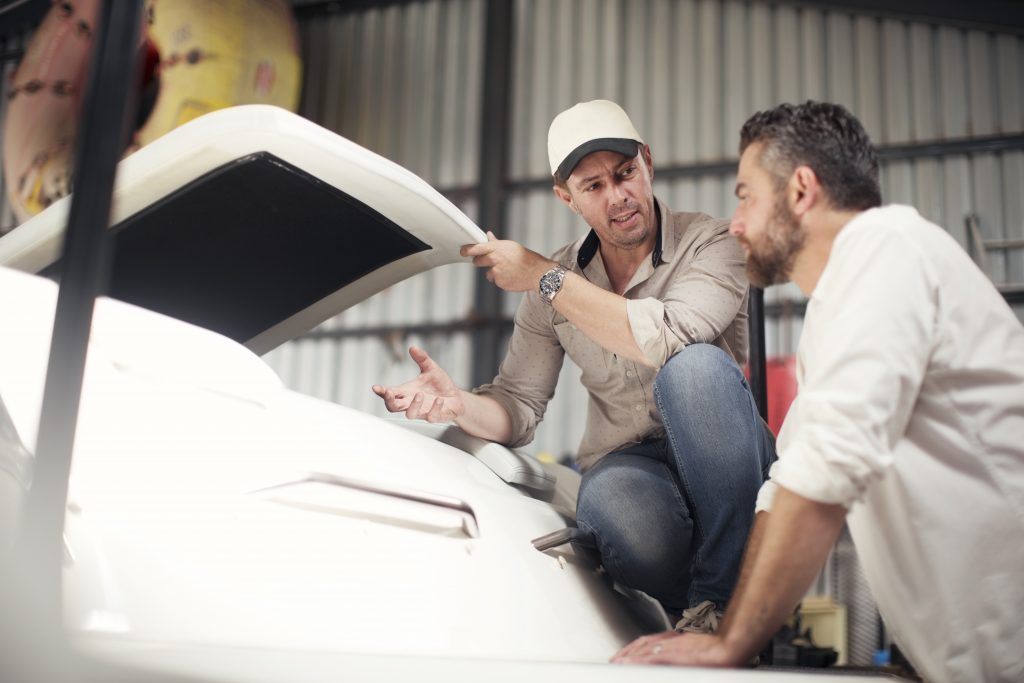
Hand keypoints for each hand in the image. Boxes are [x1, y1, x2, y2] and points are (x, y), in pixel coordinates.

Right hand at [371, 346, 464, 422]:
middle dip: (389, 401)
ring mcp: (423, 411)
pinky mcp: (435, 416)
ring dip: (413, 405)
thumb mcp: (431, 369)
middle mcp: (412, 403)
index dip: (381, 392)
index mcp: (407, 392)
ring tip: (419, 394)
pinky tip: (438, 400)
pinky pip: (431, 416)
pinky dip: (434, 408)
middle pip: (393, 407)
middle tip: (389, 392)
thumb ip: (422, 359)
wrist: (456, 398)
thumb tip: (413, 347)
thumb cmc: (440, 385)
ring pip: (410, 414)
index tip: (376, 387)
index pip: (390, 394)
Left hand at [460, 231, 554, 291]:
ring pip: (487, 272)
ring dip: (493, 272)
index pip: (476, 248)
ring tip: (508, 269)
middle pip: (477, 261)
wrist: (537, 273)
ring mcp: (496, 271)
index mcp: (497, 248)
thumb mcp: (511, 246)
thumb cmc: (526, 258)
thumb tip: (488, 235)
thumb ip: (496, 243)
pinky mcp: (499, 282)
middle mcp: (494, 259)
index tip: (462, 251)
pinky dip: (500, 279)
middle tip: (491, 262)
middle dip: (480, 262)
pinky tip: (510, 276)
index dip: (467, 250)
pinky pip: (495, 280)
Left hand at [611, 631, 732, 666]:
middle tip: (615, 660)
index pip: (648, 641)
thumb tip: (680, 658)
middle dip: (627, 652)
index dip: (634, 647)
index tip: (624, 654)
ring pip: (643, 650)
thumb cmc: (718, 648)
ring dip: (628, 656)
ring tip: (617, 662)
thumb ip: (684, 652)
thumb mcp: (696, 648)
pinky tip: (627, 664)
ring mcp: (671, 647)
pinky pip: (650, 657)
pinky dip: (637, 660)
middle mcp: (670, 640)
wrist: (729, 646)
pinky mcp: (673, 655)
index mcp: (675, 638)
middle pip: (642, 643)